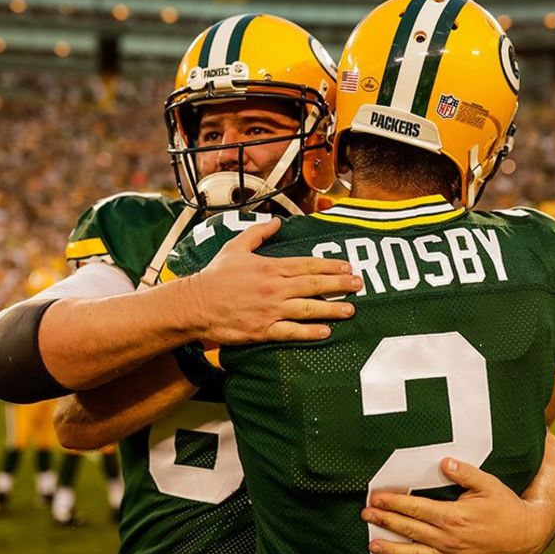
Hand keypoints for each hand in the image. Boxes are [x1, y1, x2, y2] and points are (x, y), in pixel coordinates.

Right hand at [187, 218, 361, 344]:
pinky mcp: (263, 330)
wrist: (195, 304)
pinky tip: (326, 331)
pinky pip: (291, 331)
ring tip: (351, 309)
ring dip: (332, 308)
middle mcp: (274, 288)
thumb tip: (276, 222)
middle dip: (340, 285)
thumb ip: (258, 233)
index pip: (307, 265)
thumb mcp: (235, 247)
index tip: (348, 267)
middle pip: (314, 285)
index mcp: (270, 267)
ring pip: (308, 309)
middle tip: (359, 284)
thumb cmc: (215, 276)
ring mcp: (270, 310)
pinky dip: (309, 332)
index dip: (330, 266)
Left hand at [360, 457, 550, 553]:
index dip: (394, 502)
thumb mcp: (488, 484)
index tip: (375, 498)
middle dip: (386, 521)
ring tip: (372, 546)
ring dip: (392, 550)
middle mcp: (448, 538)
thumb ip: (465, 473)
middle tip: (365, 515)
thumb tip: (444, 463)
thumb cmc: (506, 507)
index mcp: (452, 516)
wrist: (526, 535)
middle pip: (410, 529)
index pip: (415, 508)